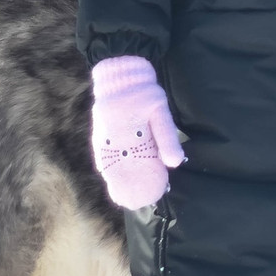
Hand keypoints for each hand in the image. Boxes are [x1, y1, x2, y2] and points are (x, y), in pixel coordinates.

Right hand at [90, 56, 185, 208]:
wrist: (120, 73)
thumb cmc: (143, 91)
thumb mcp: (160, 110)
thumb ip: (166, 137)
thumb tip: (175, 162)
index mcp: (128, 134)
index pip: (137, 165)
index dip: (144, 181)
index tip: (153, 193)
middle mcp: (112, 138)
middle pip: (121, 169)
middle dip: (129, 186)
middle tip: (136, 202)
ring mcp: (103, 136)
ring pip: (109, 164)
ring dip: (116, 180)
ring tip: (123, 197)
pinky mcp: (100, 133)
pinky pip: (102, 156)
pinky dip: (107, 169)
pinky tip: (111, 179)